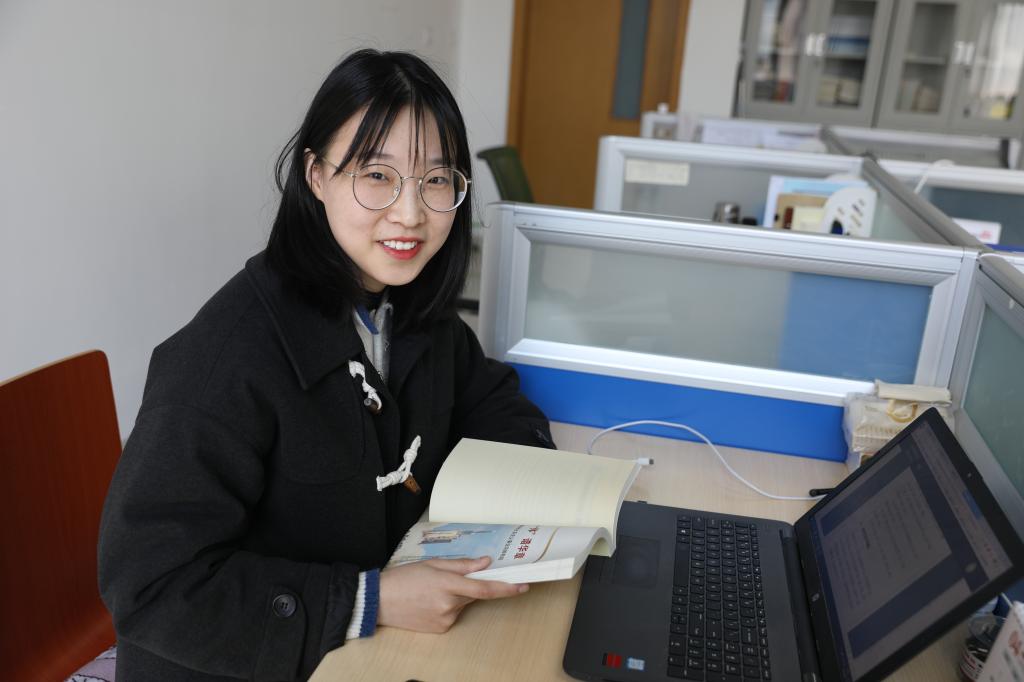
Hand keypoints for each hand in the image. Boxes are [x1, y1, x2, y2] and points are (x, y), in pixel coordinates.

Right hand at [377, 556, 528, 632]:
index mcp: (447, 584)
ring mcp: (445, 619)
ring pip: (463, 604)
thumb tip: (485, 562)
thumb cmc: (404, 579)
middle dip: (472, 584)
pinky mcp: (441, 629)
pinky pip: (454, 614)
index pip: (484, 588)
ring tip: (432, 590)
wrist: (380, 601)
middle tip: (453, 578)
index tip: (522, 586)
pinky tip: (430, 601)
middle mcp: (448, 604)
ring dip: (457, 595)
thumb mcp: (433, 564)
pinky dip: (449, 606)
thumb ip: (462, 565)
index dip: (506, 588)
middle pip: (475, 594)